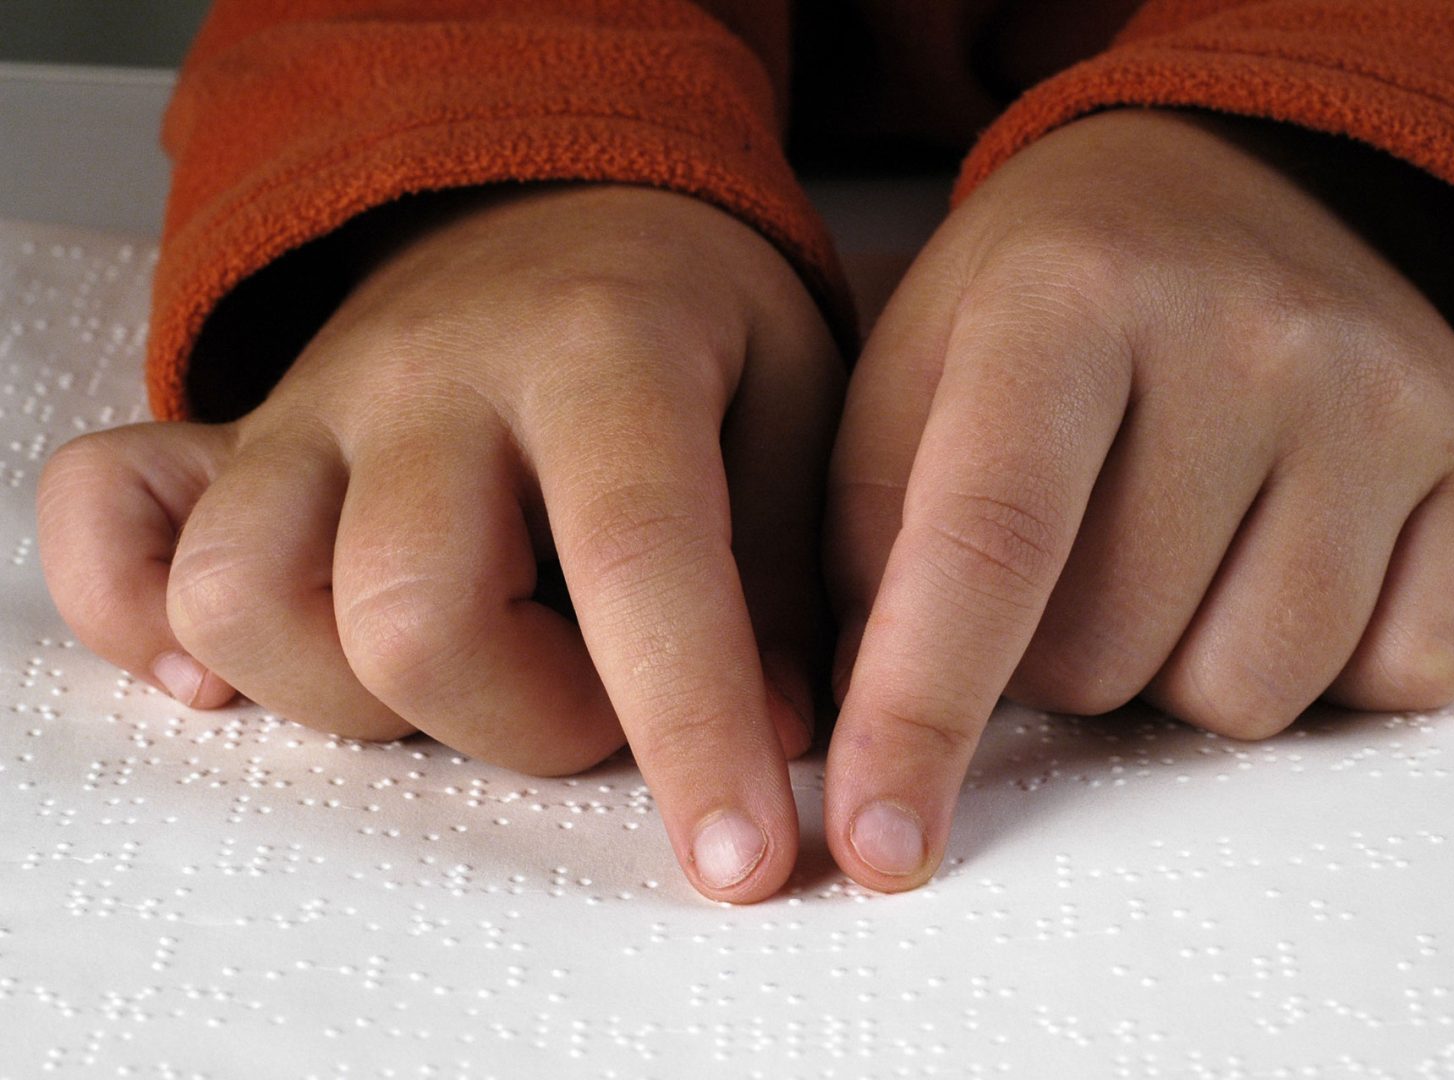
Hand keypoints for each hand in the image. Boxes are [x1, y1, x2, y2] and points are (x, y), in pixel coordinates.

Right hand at [37, 185, 843, 901]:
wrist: (568, 198)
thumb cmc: (694, 318)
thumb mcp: (796, 405)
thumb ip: (788, 572)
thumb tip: (775, 737)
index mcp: (602, 350)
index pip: (635, 561)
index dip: (691, 729)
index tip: (739, 861)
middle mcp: (432, 376)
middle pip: (411, 617)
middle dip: (527, 723)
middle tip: (602, 698)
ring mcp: (313, 405)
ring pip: (243, 601)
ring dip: (360, 700)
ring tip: (465, 669)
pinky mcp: (236, 435)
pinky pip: (109, 520)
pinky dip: (141, 614)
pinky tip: (247, 665)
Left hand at [823, 110, 1453, 890]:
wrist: (1223, 193)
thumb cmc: (1039, 313)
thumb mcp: (907, 382)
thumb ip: (865, 552)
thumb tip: (863, 749)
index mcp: (1066, 296)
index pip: (988, 542)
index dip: (921, 712)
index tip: (882, 847)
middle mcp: (1244, 331)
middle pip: (1107, 657)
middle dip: (1051, 657)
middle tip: (1069, 552)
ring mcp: (1379, 395)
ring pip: (1245, 693)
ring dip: (1175, 669)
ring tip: (1169, 549)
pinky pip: (1397, 677)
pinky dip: (1319, 667)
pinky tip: (1277, 561)